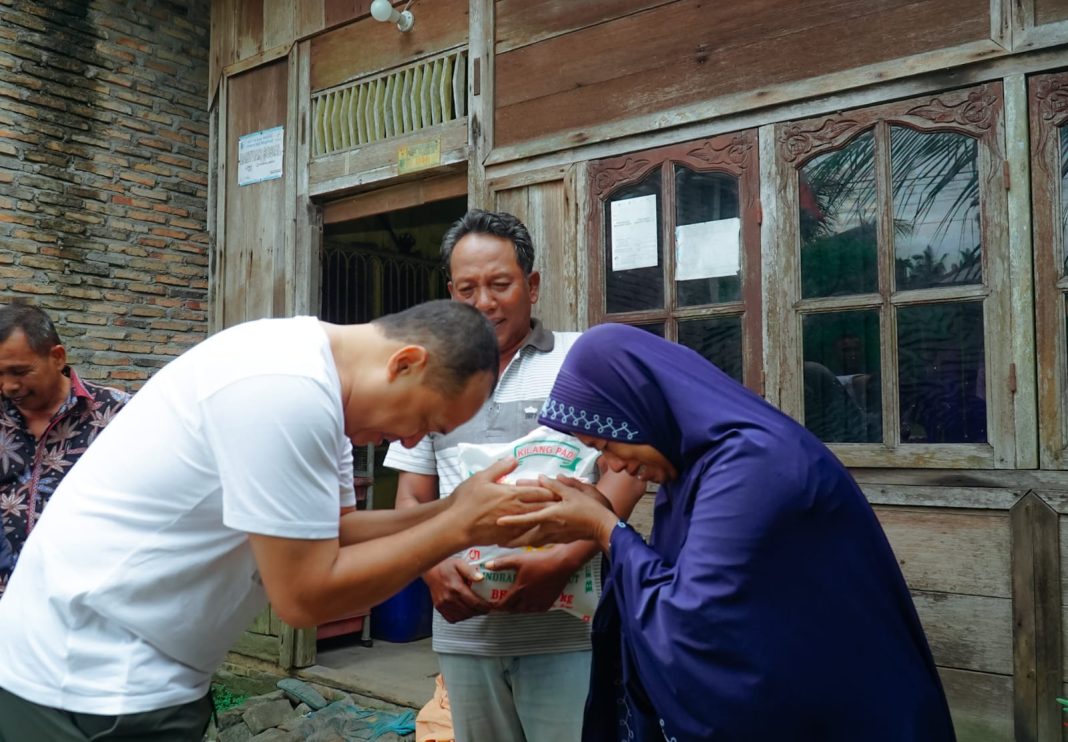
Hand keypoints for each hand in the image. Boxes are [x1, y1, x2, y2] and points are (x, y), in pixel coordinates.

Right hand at [423, 557, 492, 622]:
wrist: (430, 570)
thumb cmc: (446, 566)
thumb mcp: (460, 564)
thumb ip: (471, 571)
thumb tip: (481, 578)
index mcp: (456, 588)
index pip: (474, 603)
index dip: (485, 607)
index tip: (491, 607)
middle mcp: (449, 598)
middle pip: (469, 611)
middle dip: (480, 612)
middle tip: (486, 609)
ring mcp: (443, 604)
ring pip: (462, 617)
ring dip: (471, 615)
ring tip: (477, 610)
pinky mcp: (439, 607)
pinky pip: (452, 618)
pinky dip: (461, 617)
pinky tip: (465, 612)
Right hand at [447, 457, 554, 545]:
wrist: (456, 527)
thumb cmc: (466, 500)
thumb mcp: (481, 477)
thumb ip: (500, 468)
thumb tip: (515, 459)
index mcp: (513, 494)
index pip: (540, 491)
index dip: (552, 489)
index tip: (561, 488)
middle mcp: (518, 511)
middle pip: (543, 507)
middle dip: (556, 504)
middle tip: (566, 502)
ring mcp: (515, 526)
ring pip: (539, 521)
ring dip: (550, 518)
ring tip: (560, 515)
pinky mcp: (510, 538)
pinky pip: (529, 534)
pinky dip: (538, 531)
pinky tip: (542, 531)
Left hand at [485, 548, 577, 613]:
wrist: (562, 563)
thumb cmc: (539, 560)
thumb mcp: (518, 559)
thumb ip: (502, 563)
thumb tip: (487, 566)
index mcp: (519, 589)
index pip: (505, 604)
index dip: (498, 607)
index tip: (493, 607)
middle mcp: (529, 599)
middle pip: (515, 610)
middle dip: (508, 609)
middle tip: (505, 605)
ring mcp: (540, 601)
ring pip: (527, 611)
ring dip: (520, 609)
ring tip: (517, 605)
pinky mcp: (550, 602)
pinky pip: (539, 610)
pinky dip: (533, 609)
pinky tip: (532, 604)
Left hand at [499, 475, 619, 551]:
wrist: (605, 526)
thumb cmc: (591, 507)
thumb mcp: (575, 491)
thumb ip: (556, 485)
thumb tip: (541, 477)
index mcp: (552, 515)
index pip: (527, 518)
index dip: (512, 520)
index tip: (499, 522)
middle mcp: (551, 528)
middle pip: (526, 537)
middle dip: (511, 539)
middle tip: (497, 541)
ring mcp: (556, 536)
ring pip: (533, 542)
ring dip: (520, 543)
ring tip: (507, 544)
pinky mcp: (561, 540)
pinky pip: (542, 542)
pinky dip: (532, 542)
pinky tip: (528, 541)